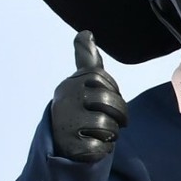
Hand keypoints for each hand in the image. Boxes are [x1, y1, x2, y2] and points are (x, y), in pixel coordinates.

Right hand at [50, 32, 127, 162]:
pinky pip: (102, 146)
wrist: (62, 142)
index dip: (111, 90)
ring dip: (110, 132)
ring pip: (108, 125)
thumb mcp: (84, 81)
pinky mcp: (70, 146)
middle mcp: (65, 100)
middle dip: (118, 114)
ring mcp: (66, 123)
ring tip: (97, 131)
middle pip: (110, 101)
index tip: (102, 97)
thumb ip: (87, 58)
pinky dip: (102, 148)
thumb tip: (85, 32)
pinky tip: (91, 144)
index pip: (103, 78)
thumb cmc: (80, 108)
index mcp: (71, 82)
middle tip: (108, 119)